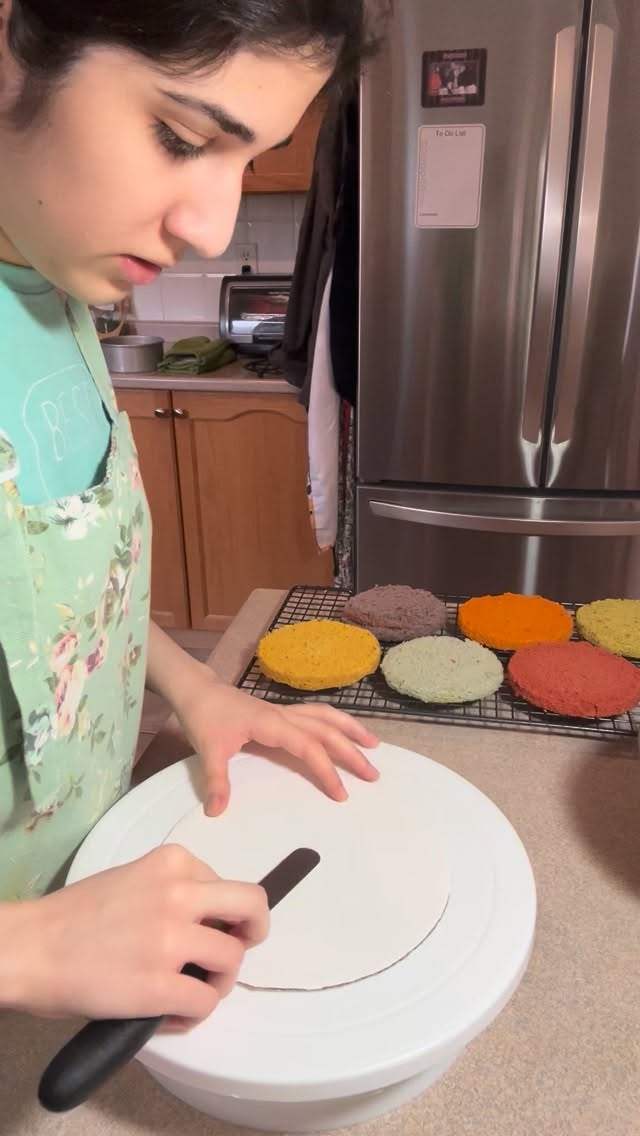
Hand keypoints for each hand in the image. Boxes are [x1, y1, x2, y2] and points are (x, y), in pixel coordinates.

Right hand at [2, 845, 268, 1020]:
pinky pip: (206, 1002)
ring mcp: (172, 939)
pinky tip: (171, 1015)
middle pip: (253, 905)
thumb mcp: (133, 879)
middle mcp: (179, 893)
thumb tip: (209, 921)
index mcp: (172, 862)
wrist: (31, 947)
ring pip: (234, 960)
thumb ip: (173, 891)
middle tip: (237, 950)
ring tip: (192, 991)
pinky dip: (195, 1014)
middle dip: (254, 930)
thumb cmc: (74, 917)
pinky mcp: (161, 985)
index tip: (208, 930)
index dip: (221, 913)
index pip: (227, 884)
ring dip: (218, 981)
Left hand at [174, 673, 379, 815]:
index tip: (341, 793)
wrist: (197, 690)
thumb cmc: (204, 717)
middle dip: (352, 752)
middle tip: (373, 775)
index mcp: (271, 724)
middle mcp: (284, 715)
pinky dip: (336, 722)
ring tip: (374, 745)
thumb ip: (216, 781)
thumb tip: (217, 811)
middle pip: (327, 730)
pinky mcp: (281, 712)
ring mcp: (284, 711)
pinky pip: (316, 714)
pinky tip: (344, 731)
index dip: (327, 770)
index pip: (308, 747)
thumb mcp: (208, 750)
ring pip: (326, 716)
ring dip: (351, 729)